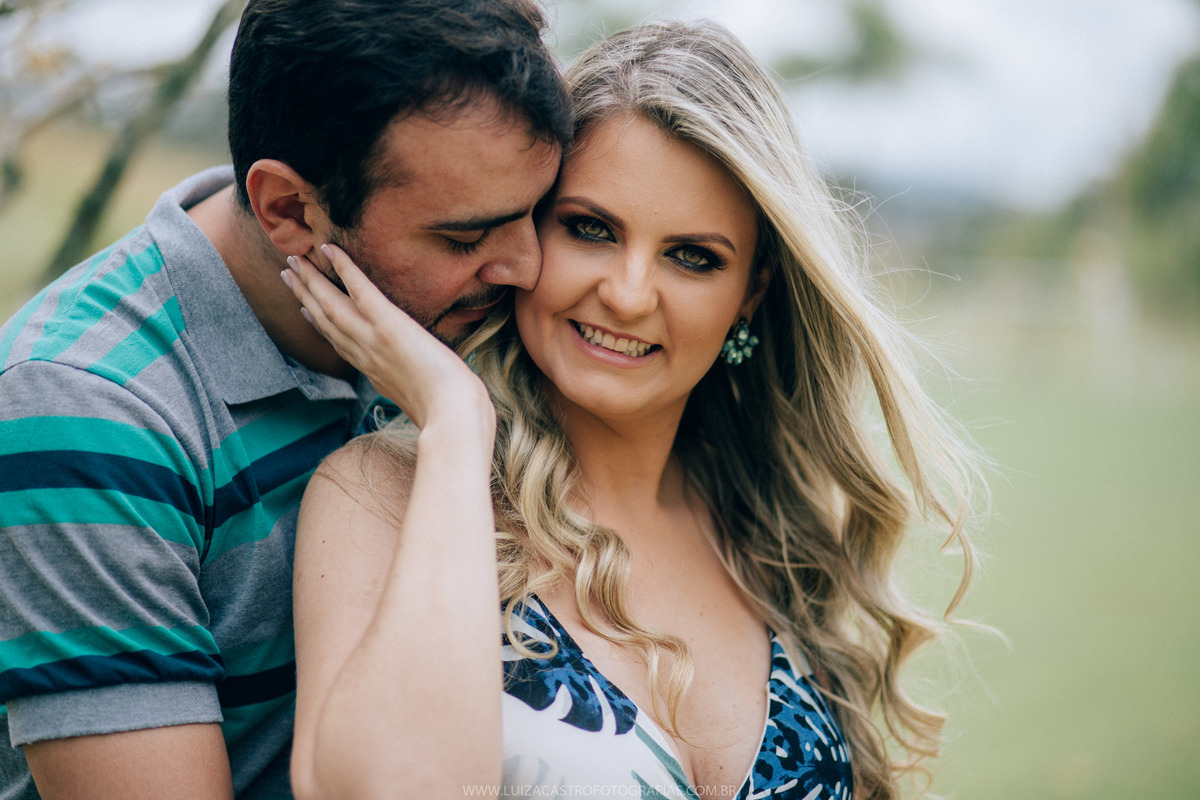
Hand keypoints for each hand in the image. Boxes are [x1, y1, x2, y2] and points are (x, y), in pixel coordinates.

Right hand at [283, 244, 492, 433]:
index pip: (340, 343)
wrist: (452, 412)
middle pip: (326, 321)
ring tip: (295, 259)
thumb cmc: (448, 411)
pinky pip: (360, 291)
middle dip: (305, 296)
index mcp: (374, 372)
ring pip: (332, 305)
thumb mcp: (422, 400)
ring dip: (311, 280)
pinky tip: (330, 250)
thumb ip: (412, 388)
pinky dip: (344, 269)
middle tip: (288, 273)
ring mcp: (373, 339)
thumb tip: (422, 389)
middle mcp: (365, 355)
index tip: (305, 310)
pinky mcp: (388, 325)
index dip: (319, 325)